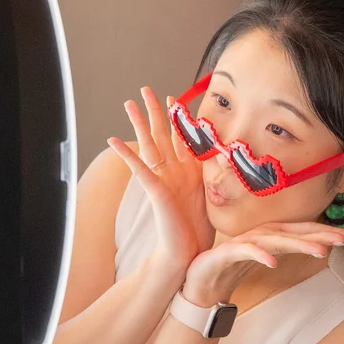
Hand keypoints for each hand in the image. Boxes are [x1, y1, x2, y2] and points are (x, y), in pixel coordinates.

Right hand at [107, 86, 215, 272]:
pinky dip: (126, 155)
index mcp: (187, 171)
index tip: (174, 98)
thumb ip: (217, 174)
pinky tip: (114, 141)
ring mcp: (161, 179)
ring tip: (128, 103)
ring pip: (149, 145)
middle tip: (145, 90)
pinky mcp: (154, 190)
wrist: (188, 253)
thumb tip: (230, 157)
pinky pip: (139, 168)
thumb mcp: (213, 194)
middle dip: (154, 111)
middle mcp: (172, 172)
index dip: (178, 117)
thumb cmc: (199, 230)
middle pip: (161, 134)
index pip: (181, 138)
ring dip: (139, 123)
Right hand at [182, 221, 343, 308]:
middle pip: (294, 232)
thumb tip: (318, 246)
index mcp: (270, 235)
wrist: (201, 284)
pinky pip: (245, 252)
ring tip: (319, 251)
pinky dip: (259, 256)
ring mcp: (243, 243)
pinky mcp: (226, 253)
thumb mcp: (266, 258)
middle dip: (321, 234)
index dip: (327, 232)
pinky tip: (272, 262)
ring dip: (298, 244)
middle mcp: (260, 235)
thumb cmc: (233, 268)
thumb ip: (287, 250)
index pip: (303, 231)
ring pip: (275, 240)